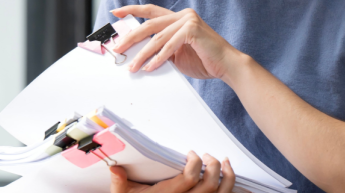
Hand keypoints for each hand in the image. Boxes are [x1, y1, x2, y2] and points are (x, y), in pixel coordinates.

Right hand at [109, 151, 234, 192]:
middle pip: (211, 184)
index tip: (191, 154)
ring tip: (225, 163)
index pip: (191, 176)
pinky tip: (228, 179)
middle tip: (207, 156)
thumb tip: (115, 168)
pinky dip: (230, 189)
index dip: (195, 162)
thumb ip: (119, 183)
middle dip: (213, 165)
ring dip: (228, 176)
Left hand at [110, 5, 242, 78]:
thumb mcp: (176, 54)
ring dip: (143, 54)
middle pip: (149, 24)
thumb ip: (161, 49)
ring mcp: (188, 20)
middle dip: (131, 37)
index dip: (132, 10)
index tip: (115, 12)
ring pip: (157, 37)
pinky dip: (158, 58)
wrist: (227, 66)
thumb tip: (138, 54)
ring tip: (133, 66)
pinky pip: (169, 45)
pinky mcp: (192, 30)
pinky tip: (150, 67)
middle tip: (118, 48)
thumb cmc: (203, 60)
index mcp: (178, 17)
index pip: (150, 11)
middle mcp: (183, 15)